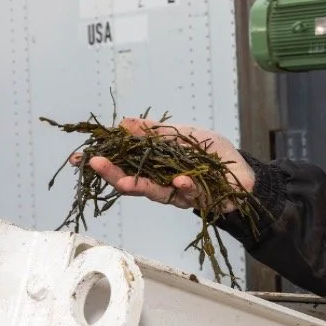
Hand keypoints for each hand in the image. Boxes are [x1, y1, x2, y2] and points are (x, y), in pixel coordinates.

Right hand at [68, 117, 254, 212]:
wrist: (245, 173)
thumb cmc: (213, 153)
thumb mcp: (185, 135)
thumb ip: (156, 132)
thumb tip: (125, 122)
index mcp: (154, 166)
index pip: (123, 164)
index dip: (103, 162)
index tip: (79, 158)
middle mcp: (161, 183)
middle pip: (132, 181)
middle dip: (112, 174)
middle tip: (94, 164)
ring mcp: (178, 195)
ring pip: (156, 192)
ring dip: (141, 185)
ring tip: (124, 181)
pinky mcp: (200, 202)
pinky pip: (190, 195)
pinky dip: (185, 187)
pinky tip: (179, 180)